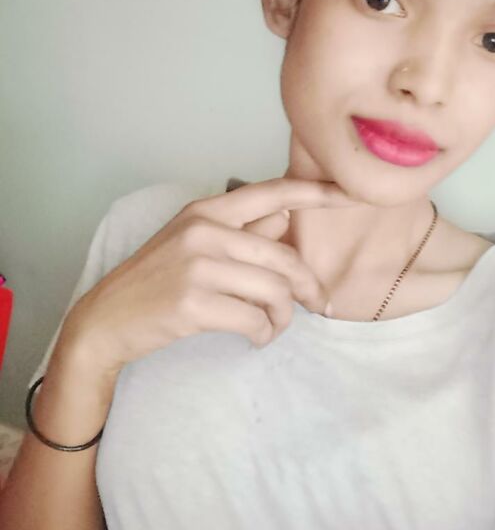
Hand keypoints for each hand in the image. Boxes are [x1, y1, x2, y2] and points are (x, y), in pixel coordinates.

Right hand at [60, 177, 356, 374]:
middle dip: (310, 286)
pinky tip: (255, 337)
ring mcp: (197, 265)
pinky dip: (265, 334)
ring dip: (284, 318)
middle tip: (319, 305)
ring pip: (275, 291)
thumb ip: (242, 230)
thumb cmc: (156, 280)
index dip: (317, 193)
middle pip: (285, 256)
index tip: (352, 192)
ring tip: (274, 327)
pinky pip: (255, 320)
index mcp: (207, 209)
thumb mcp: (194, 242)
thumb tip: (286, 216)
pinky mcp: (193, 303)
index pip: (274, 193)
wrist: (106, 318)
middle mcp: (204, 230)